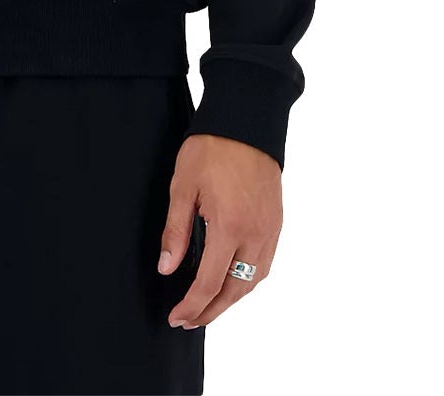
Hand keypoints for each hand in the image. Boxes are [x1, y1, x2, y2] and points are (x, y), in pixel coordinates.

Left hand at [156, 133, 281, 328]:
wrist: (247, 122)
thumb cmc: (212, 148)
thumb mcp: (183, 186)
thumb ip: (175, 230)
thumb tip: (167, 268)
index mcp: (229, 227)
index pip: (209, 283)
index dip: (192, 305)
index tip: (176, 317)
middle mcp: (255, 235)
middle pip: (235, 290)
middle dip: (211, 311)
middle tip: (189, 320)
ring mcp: (270, 231)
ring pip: (253, 281)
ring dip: (231, 299)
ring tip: (209, 305)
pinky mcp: (276, 223)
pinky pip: (264, 265)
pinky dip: (248, 281)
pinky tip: (233, 280)